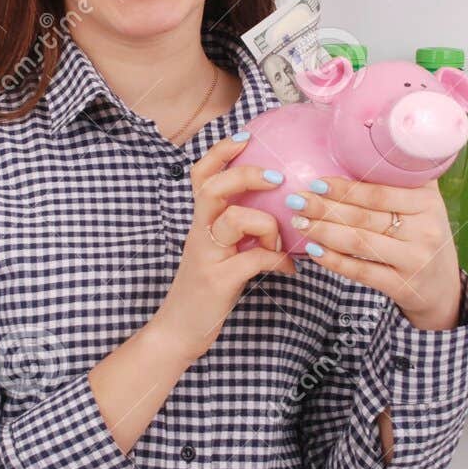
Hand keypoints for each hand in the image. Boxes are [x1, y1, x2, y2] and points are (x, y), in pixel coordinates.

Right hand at [149, 133, 296, 362]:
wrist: (179, 331)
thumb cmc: (204, 291)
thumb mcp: (219, 254)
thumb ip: (239, 234)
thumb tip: (280, 217)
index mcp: (200, 223)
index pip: (201, 176)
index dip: (220, 152)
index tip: (245, 137)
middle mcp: (200, 233)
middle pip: (214, 187)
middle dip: (246, 175)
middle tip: (276, 178)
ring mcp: (208, 255)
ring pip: (236, 219)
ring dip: (268, 226)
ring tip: (279, 244)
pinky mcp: (219, 279)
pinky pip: (255, 258)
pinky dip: (278, 260)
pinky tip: (288, 270)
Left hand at [290, 175, 462, 330]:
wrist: (442, 284)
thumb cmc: (422, 234)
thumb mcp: (423, 203)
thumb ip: (401, 178)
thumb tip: (359, 144)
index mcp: (427, 201)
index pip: (379, 194)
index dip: (344, 188)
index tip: (316, 182)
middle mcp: (424, 229)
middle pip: (364, 217)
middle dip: (325, 208)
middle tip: (296, 200)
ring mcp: (414, 260)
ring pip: (359, 243)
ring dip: (323, 231)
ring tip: (299, 222)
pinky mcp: (402, 285)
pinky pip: (361, 272)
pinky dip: (334, 261)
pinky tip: (313, 251)